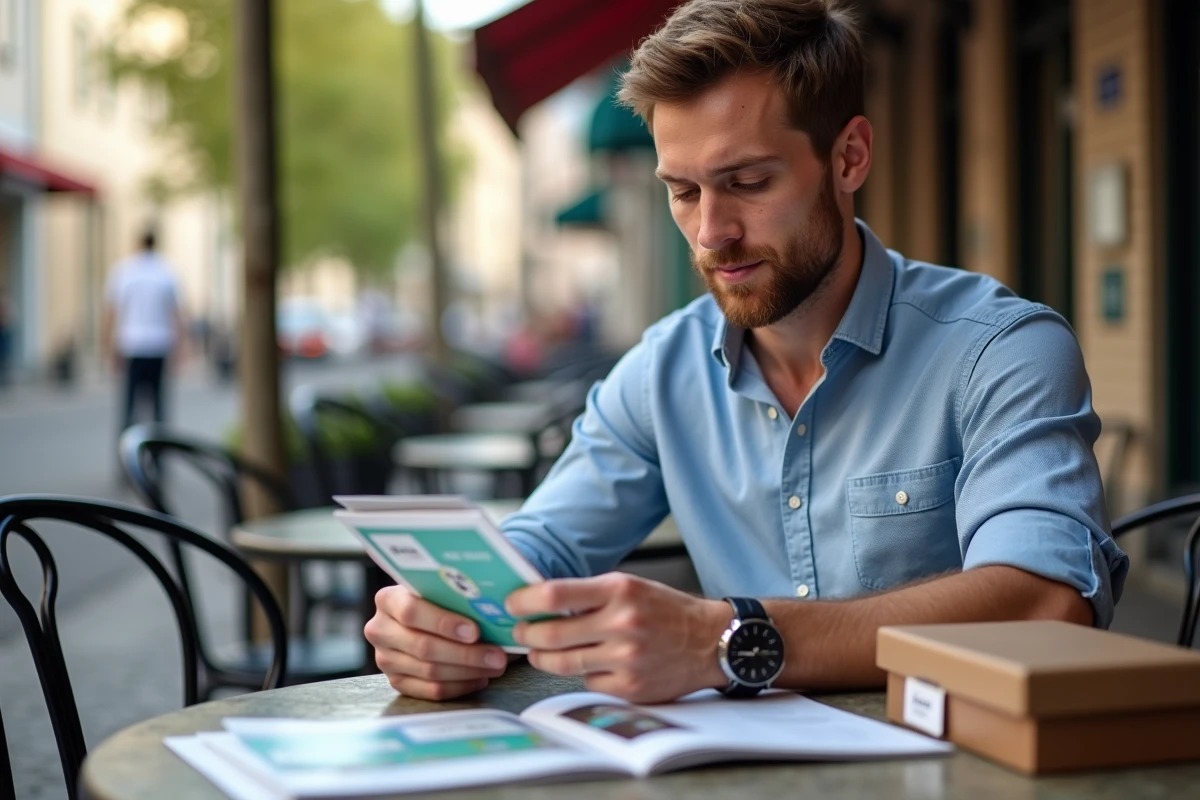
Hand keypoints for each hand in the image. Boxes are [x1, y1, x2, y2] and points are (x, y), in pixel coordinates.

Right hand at [365, 586, 509, 700]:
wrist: (420, 618)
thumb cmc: (438, 600)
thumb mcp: (440, 590)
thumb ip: (456, 597)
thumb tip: (493, 611)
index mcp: (388, 600)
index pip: (412, 612)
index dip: (444, 623)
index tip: (475, 631)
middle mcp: (380, 630)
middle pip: (423, 646)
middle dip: (465, 653)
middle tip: (496, 656)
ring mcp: (385, 659)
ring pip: (429, 671)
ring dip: (467, 671)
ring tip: (494, 666)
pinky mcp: (396, 682)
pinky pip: (430, 691)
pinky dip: (459, 686)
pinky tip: (479, 678)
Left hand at [506, 573, 729, 702]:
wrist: (710, 641)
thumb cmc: (665, 610)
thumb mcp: (630, 586)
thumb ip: (589, 595)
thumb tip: (540, 602)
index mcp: (620, 590)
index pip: (555, 594)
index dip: (524, 601)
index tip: (512, 604)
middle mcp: (622, 623)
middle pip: (552, 634)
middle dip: (527, 634)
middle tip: (521, 631)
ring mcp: (626, 659)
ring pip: (563, 663)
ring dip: (543, 657)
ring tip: (539, 651)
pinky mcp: (630, 688)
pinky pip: (588, 682)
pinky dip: (583, 674)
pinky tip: (591, 664)